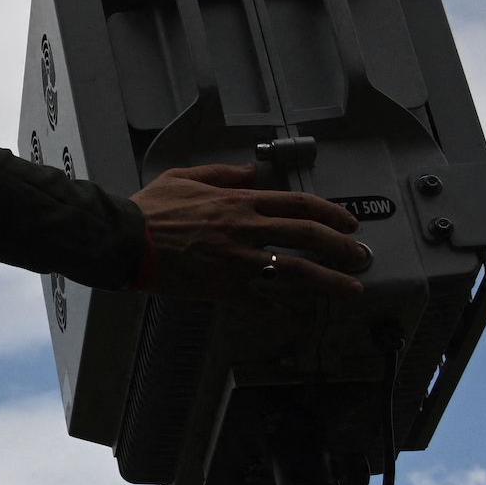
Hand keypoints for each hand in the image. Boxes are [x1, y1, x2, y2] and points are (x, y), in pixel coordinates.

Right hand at [130, 162, 369, 302]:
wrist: (124, 240)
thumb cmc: (150, 209)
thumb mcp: (185, 177)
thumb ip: (222, 173)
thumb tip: (252, 170)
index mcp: (239, 202)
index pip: (298, 204)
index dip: (330, 212)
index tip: (348, 222)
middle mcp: (247, 230)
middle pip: (308, 237)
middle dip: (342, 247)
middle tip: (361, 257)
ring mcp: (238, 261)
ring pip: (297, 271)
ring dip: (330, 281)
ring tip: (352, 289)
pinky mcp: (224, 288)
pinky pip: (263, 301)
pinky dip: (285, 309)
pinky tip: (301, 315)